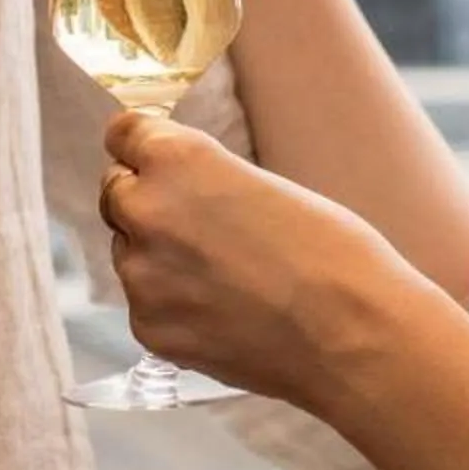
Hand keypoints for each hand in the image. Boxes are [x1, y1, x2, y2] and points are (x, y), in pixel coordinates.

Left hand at [97, 109, 431, 409]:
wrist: (352, 334)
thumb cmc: (330, 250)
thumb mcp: (262, 184)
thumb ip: (203, 181)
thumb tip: (176, 189)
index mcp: (176, 159)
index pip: (124, 135)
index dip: (140, 146)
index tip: (149, 156)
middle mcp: (146, 210)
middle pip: (116, 193)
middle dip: (145, 201)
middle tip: (194, 224)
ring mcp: (142, 276)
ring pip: (129, 253)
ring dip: (158, 257)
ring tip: (223, 277)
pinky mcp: (150, 330)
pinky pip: (147, 305)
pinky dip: (173, 306)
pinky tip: (224, 314)